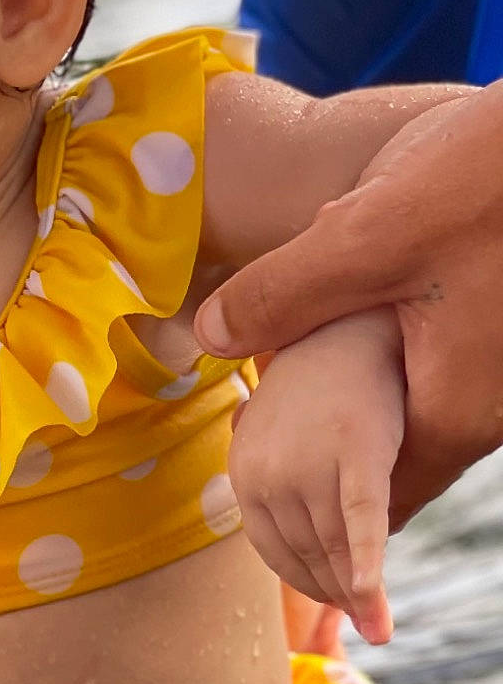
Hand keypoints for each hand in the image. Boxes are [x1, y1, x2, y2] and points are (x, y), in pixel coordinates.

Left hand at [196, 82, 502, 526]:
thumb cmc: (488, 184)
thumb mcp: (367, 238)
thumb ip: (284, 294)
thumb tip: (209, 335)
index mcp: (458, 411)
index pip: (381, 499)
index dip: (317, 490)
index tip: (264, 456)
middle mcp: (496, 407)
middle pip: (401, 450)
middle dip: (334, 431)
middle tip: (268, 407)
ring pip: (422, 397)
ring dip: (364, 379)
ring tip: (300, 346)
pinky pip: (448, 357)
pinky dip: (397, 341)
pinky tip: (364, 285)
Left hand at [229, 315, 402, 643]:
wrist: (358, 307)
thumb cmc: (321, 360)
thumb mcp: (280, 411)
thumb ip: (270, 449)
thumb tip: (269, 483)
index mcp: (244, 467)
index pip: (274, 548)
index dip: (306, 581)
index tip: (333, 601)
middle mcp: (265, 471)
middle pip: (306, 555)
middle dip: (335, 592)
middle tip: (364, 619)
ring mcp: (307, 464)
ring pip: (335, 549)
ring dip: (355, 594)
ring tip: (377, 626)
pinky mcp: (356, 452)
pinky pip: (361, 525)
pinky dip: (365, 569)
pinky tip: (372, 608)